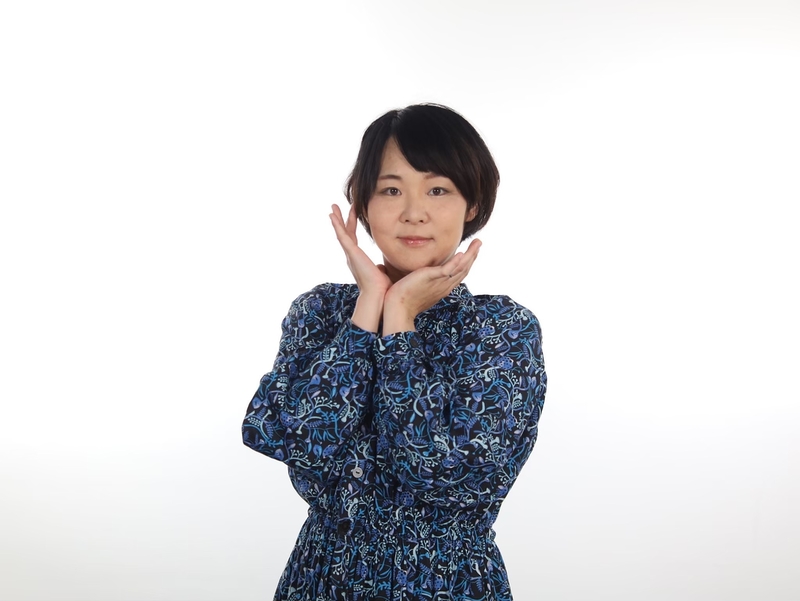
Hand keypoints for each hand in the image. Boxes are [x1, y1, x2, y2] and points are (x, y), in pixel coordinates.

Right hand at [329, 204, 391, 331]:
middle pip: (345, 233)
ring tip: (333, 207)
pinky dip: (337, 225)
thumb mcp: (382, 274)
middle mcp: (352, 256)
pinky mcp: (351, 253)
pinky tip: (332, 215)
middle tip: (339, 207)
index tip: (354, 214)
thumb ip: (380, 268)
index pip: (354, 238)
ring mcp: (350, 254)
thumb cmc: (382, 289)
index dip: (352, 226)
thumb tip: (382, 267)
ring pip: (341, 233)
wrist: (378, 295)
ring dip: (337, 219)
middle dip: (343, 219)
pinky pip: (342, 236)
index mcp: (358, 259)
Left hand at [382, 238, 480, 334]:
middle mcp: (444, 286)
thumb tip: (400, 268)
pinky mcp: (433, 279)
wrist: (396, 307)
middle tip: (478, 243)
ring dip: (471, 255)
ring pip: (461, 268)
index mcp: (440, 287)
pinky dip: (457, 262)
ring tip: (477, 243)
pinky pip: (449, 269)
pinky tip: (463, 253)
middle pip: (464, 270)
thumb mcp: (414, 285)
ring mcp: (440, 283)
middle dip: (473, 256)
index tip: (470, 252)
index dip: (466, 263)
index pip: (457, 274)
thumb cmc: (401, 298)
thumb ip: (415, 277)